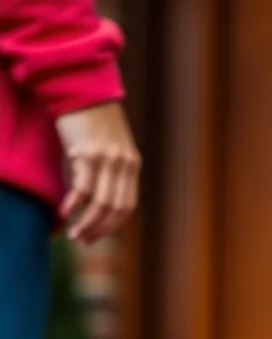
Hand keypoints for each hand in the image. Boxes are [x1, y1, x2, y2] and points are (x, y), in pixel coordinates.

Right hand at [54, 101, 140, 243]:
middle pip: (115, 208)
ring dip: (87, 221)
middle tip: (82, 240)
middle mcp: (123, 163)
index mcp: (132, 165)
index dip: (112, 225)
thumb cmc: (92, 121)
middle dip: (99, 229)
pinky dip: (75, 203)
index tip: (96, 237)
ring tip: (74, 233)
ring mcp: (106, 158)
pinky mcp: (86, 151)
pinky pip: (83, 186)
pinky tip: (65, 212)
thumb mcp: (108, 147)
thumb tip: (96, 199)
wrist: (81, 90)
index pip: (128, 206)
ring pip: (100, 201)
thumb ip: (108, 170)